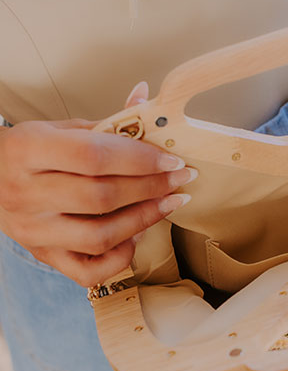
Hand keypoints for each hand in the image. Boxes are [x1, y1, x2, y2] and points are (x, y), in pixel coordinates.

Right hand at [0, 82, 194, 285]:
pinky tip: (134, 236)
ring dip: (143, 221)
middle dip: (151, 188)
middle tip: (179, 180)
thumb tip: (146, 99)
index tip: (171, 160)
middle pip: (101, 197)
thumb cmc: (31, 153)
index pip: (94, 157)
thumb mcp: (60, 129)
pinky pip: (89, 271)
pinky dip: (119, 257)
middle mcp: (25, 194)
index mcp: (27, 151)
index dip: (140, 160)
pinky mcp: (42, 255)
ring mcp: (33, 230)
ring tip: (166, 204)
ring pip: (99, 236)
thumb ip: (106, 124)